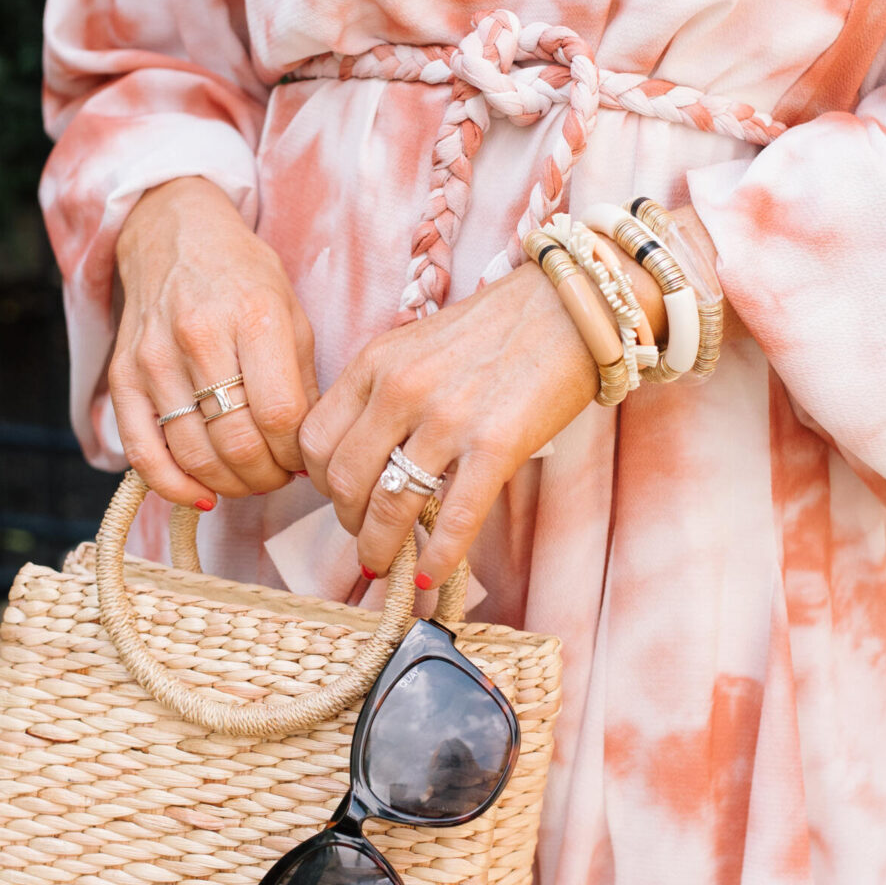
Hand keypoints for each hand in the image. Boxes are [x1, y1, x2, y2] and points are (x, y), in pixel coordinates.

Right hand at [111, 177, 317, 508]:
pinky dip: (173, 486)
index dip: (295, 454)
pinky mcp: (122, 377)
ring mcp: (154, 359)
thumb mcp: (291, 312)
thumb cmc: (242, 276)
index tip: (302, 459)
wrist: (175, 235)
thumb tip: (308, 451)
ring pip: (194, 454)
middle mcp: (200, 337)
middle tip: (278, 476)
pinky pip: (141, 452)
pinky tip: (200, 494)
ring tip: (248, 479)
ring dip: (229, 485)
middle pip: (237, 443)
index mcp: (254, 317)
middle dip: (267, 477)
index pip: (280, 415)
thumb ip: (304, 381)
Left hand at [299, 261, 599, 587]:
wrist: (571, 308)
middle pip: (343, 480)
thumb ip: (385, 391)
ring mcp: (448, 419)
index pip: (314, 439)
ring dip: (380, 549)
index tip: (338, 497)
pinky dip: (438, 558)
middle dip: (348, 522)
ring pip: (389, 506)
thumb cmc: (497, 328)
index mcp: (376, 362)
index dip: (318, 481)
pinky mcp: (496, 445)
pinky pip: (455, 517)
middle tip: (364, 536)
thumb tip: (367, 456)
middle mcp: (401, 389)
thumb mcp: (417, 345)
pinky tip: (430, 577)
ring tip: (383, 567)